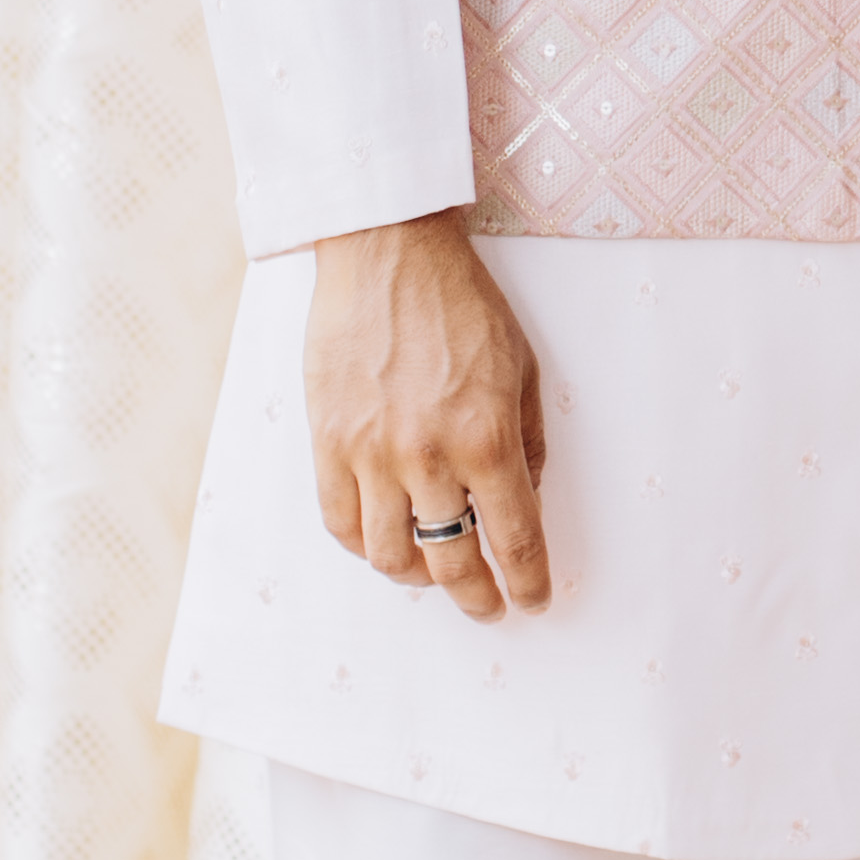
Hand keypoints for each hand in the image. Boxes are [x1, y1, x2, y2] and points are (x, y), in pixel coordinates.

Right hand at [304, 212, 550, 619]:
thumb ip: (527, 444)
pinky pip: (339, 521)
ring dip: (416, 576)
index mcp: (488, 436)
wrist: (388, 253)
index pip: (513, 538)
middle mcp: (428, 455)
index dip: (526, 581)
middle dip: (476, 596)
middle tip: (487, 606)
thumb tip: (524, 503)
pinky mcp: (327, 440)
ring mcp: (371, 452)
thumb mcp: (522, 370)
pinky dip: (363, 545)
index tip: (532, 601)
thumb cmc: (462, 305)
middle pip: (451, 559)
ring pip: (389, 554)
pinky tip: (383, 542)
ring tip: (432, 571)